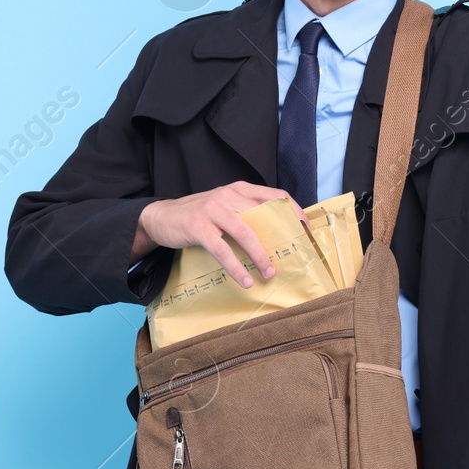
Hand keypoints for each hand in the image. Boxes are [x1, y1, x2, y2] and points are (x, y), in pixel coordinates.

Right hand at [135, 181, 308, 288]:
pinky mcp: (199, 227)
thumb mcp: (225, 206)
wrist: (161, 216)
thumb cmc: (200, 215)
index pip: (275, 195)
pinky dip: (236, 267)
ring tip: (269, 273)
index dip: (294, 211)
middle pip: (264, 215)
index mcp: (240, 189)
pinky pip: (222, 250)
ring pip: (246, 233)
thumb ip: (246, 212)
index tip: (306, 230)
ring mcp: (213, 209)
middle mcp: (229, 194)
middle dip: (281, 237)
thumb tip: (277, 233)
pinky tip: (244, 280)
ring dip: (260, 256)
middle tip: (293, 256)